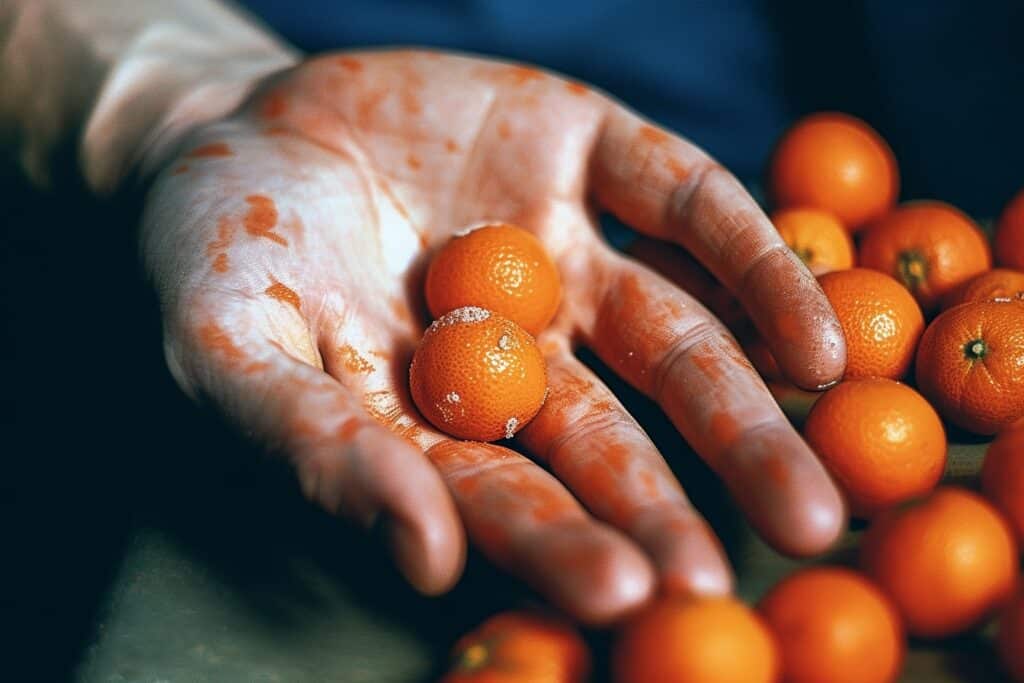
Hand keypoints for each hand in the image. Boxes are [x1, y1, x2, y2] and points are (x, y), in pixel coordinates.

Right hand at [141, 50, 846, 623]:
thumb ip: (315, 444)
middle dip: (685, 500)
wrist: (233, 124)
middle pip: (620, 437)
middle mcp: (524, 352)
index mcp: (440, 420)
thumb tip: (426, 557)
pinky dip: (754, 262)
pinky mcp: (590, 151)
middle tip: (767, 556)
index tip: (627, 591)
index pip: (513, 497)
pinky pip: (687, 203)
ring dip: (745, 408)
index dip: (565, 543)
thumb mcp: (228, 346)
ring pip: (677, 338)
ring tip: (810, 483)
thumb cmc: (209, 251)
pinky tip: (815, 337)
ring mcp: (566, 254)